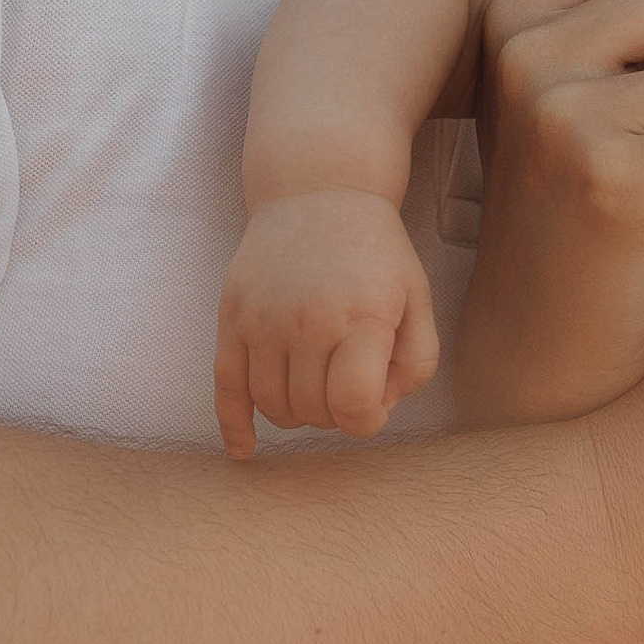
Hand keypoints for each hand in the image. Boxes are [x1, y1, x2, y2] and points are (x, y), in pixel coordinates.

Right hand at [214, 192, 439, 456]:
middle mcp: (308, 321)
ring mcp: (264, 321)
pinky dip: (234, 425)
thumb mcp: (418, 300)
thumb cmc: (376, 255)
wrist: (318, 194)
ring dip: (298, 414)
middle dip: (336, 415)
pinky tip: (244, 449)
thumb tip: (378, 409)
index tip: (373, 407)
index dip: (368, 421)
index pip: (356, 405)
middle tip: (345, 387)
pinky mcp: (231, 319)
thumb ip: (415, 362)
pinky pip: (225, 388)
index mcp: (363, 318)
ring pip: (274, 406)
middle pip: (314, 411)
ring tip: (315, 388)